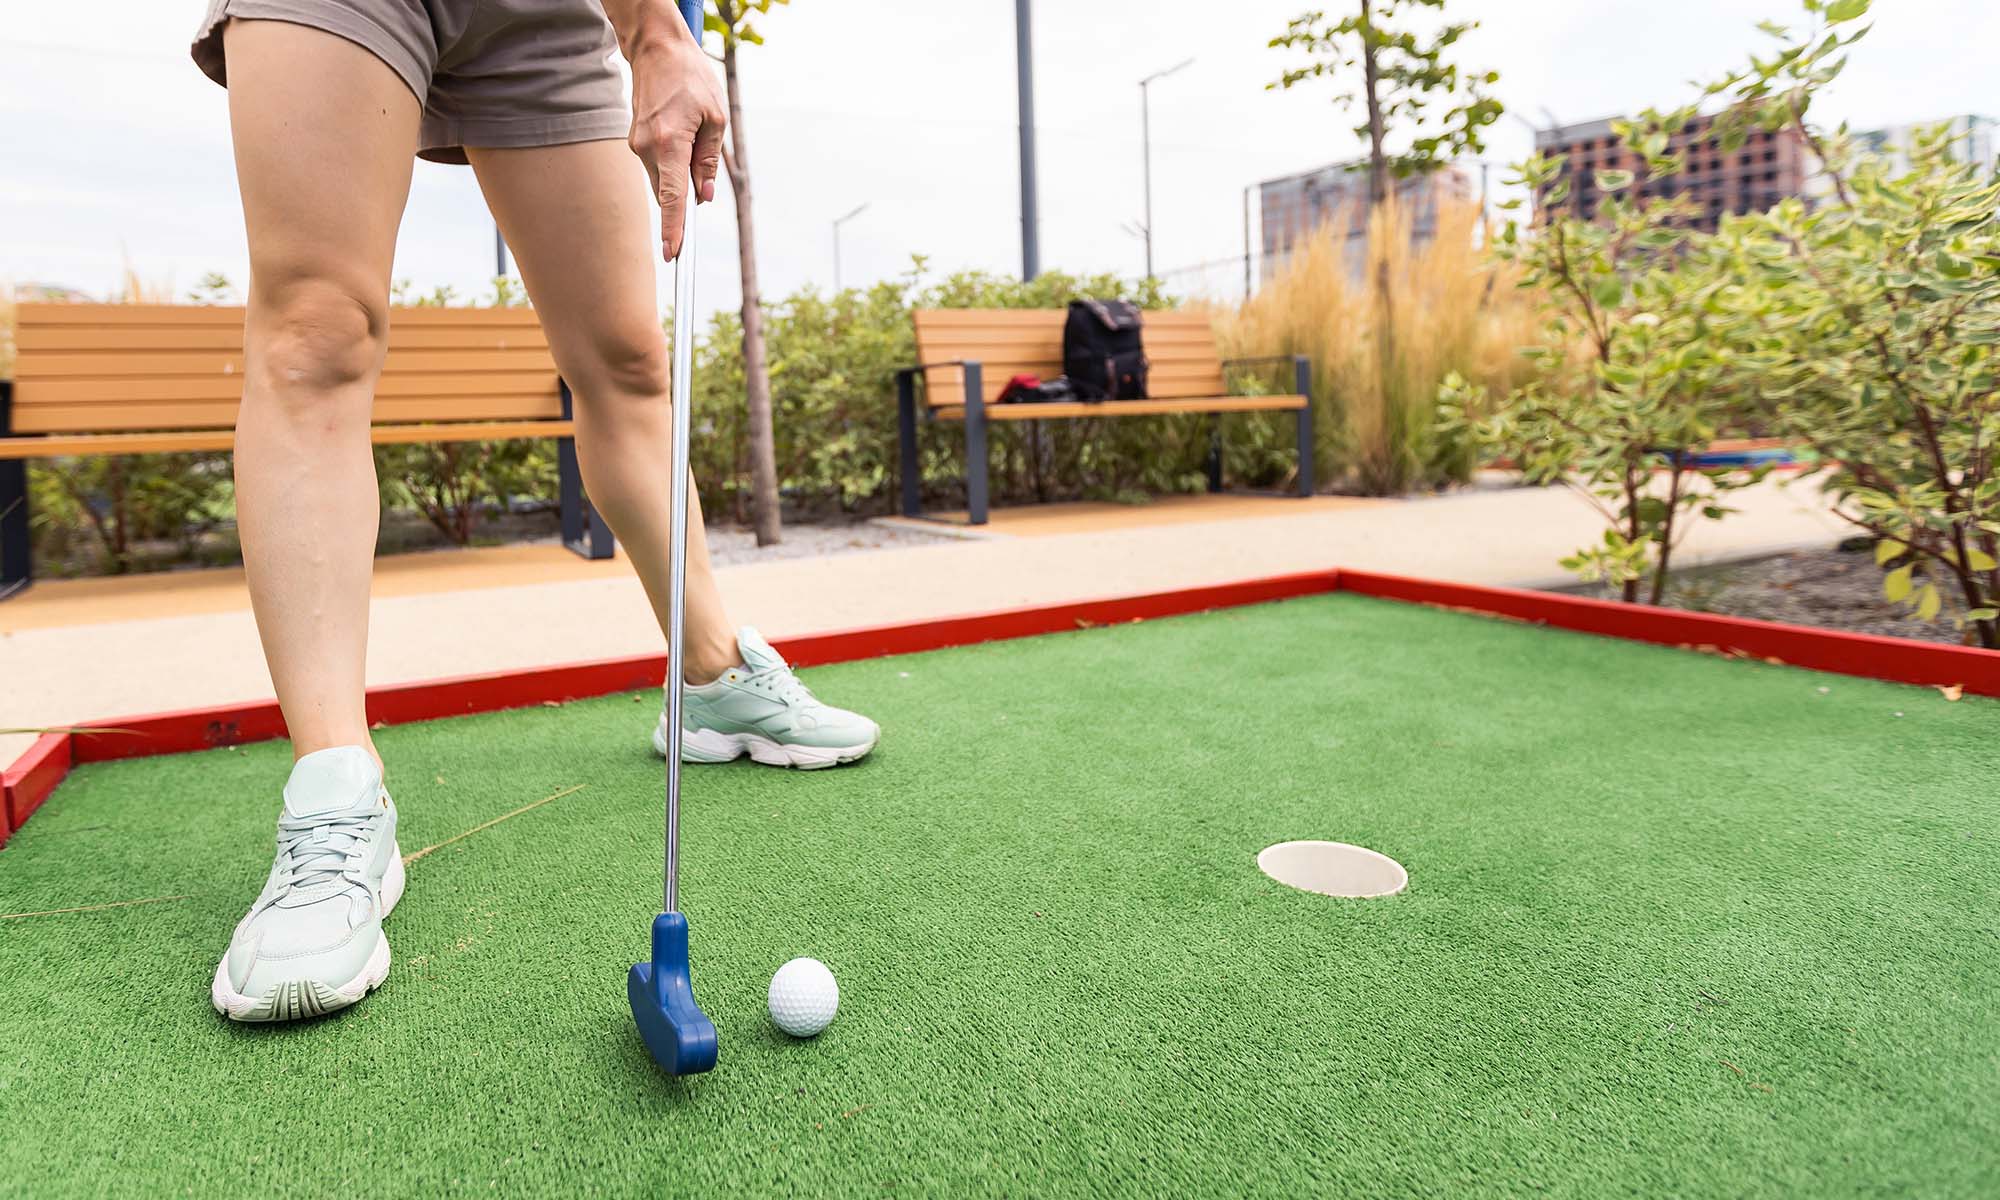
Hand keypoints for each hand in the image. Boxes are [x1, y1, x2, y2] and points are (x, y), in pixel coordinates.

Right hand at [626, 33, 725, 261]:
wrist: (657, 49)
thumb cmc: (692, 79)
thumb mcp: (715, 119)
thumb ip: (708, 162)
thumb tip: (704, 197)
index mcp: (670, 143)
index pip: (672, 198)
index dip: (674, 229)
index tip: (673, 254)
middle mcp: (647, 148)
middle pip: (668, 192)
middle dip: (686, 195)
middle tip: (700, 159)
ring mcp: (637, 145)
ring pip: (662, 180)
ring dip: (680, 175)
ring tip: (692, 133)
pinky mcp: (635, 141)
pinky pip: (657, 166)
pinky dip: (671, 164)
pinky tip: (680, 133)